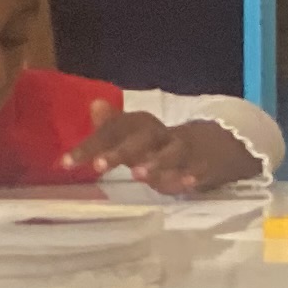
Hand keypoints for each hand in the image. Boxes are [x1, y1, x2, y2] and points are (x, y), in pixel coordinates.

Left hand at [66, 112, 264, 193]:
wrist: (222, 143)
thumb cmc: (168, 145)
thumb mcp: (141, 136)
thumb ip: (114, 127)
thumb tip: (93, 104)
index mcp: (143, 128)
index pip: (114, 130)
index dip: (90, 144)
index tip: (66, 162)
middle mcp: (163, 135)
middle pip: (141, 138)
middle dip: (120, 152)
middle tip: (98, 167)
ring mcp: (187, 149)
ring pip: (172, 152)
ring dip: (157, 162)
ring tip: (139, 174)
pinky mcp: (207, 164)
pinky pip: (200, 169)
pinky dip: (193, 175)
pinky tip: (186, 183)